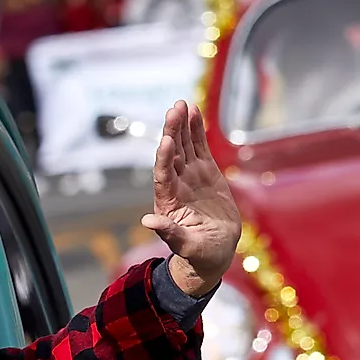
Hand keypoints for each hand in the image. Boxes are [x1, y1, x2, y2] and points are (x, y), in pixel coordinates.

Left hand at [141, 101, 240, 297]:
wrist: (213, 253)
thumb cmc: (199, 255)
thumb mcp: (186, 246)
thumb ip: (170, 233)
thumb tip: (147, 221)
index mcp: (168, 202)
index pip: (164, 176)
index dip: (165, 159)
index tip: (166, 141)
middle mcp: (176, 185)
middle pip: (172, 154)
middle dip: (173, 131)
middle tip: (175, 108)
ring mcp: (190, 177)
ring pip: (185, 147)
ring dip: (182, 126)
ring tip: (182, 104)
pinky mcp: (206, 174)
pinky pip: (200, 148)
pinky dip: (197, 131)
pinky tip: (195, 113)